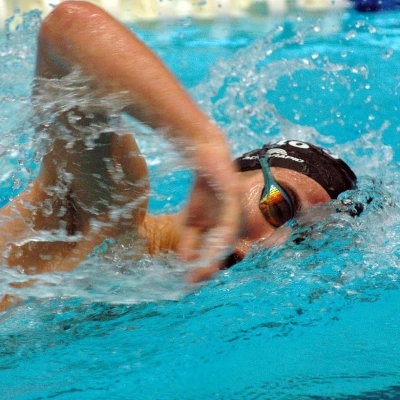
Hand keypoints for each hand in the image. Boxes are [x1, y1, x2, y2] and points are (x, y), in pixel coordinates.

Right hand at [178, 141, 241, 281]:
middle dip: (209, 266)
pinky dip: (222, 234)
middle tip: (193, 281)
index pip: (216, 254)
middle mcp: (234, 224)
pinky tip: (213, 245)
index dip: (204, 267)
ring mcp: (236, 211)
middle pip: (223, 250)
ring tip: (202, 270)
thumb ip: (189, 240)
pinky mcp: (234, 196)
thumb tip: (185, 262)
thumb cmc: (202, 190)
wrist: (204, 156)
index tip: (189, 281)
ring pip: (228, 238)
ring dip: (215, 256)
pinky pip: (229, 219)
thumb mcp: (191, 220)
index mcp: (225, 231)